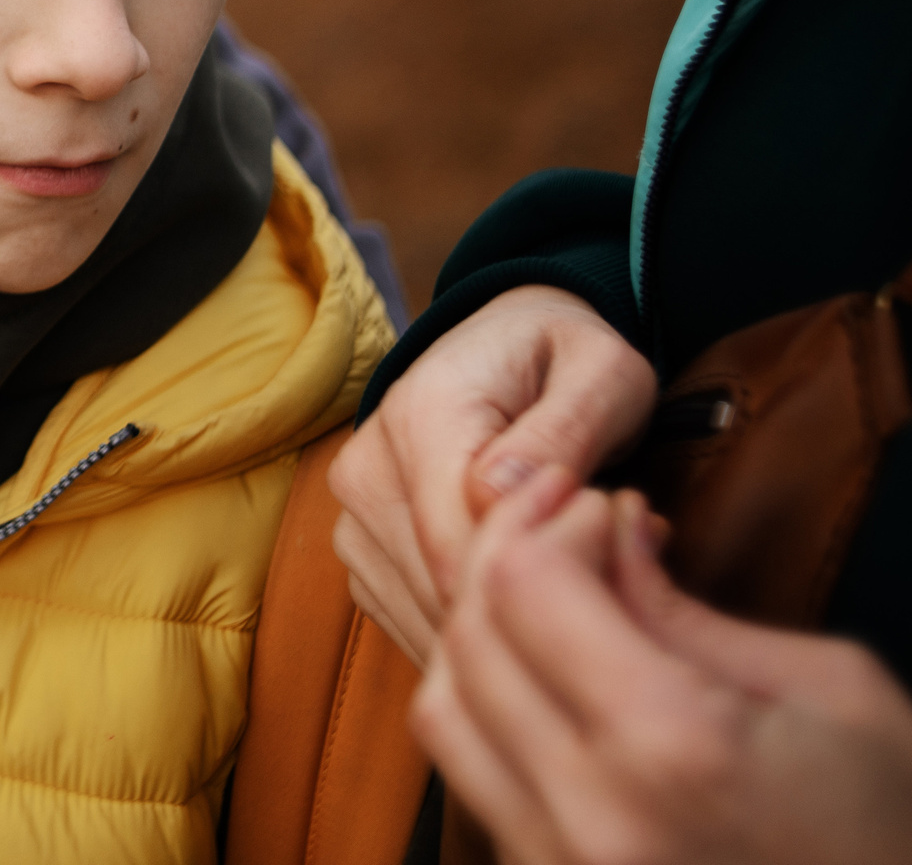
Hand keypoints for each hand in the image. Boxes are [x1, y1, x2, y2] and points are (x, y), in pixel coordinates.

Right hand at [331, 285, 653, 661]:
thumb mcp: (607, 373)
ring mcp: (353, 514)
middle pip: (440, 590)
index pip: (460, 549)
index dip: (546, 580)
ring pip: (424, 614)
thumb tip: (501, 494)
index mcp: (421, 416)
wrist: (506, 348)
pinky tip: (522, 590)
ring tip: (568, 573)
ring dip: (504, 620)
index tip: (618, 554)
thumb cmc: (568, 363)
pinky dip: (473, 623)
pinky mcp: (358, 548)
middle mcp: (365, 468)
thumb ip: (568, 429)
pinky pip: (411, 618)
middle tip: (609, 569)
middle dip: (531, 606)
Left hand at [415, 472, 911, 864]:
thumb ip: (689, 609)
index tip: (590, 503)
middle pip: (470, 639)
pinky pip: (470, 778)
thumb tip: (608, 527)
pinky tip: (541, 674)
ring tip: (547, 597)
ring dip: (478, 632)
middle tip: (563, 526)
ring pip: (442, 710)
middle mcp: (592, 817)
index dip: (548, 519)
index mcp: (672, 749)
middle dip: (506, 556)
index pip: (527, 585)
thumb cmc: (895, 829)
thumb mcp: (832, 692)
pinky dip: (484, 708)